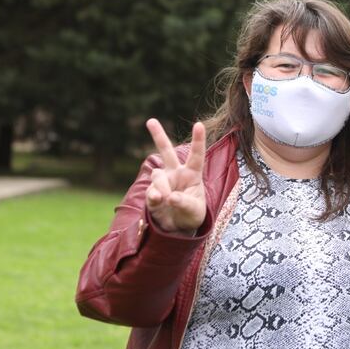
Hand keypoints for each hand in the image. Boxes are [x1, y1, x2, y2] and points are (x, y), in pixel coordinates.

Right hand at [144, 118, 206, 234]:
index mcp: (192, 174)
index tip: (198, 124)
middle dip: (158, 135)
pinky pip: (151, 190)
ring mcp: (163, 182)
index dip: (198, 140)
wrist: (178, 228)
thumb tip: (169, 197)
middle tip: (150, 120)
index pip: (196, 155)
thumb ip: (184, 203)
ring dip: (162, 187)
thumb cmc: (192, 214)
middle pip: (166, 151)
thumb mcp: (195, 210)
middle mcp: (176, 174)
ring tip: (166, 199)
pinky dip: (154, 196)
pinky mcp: (152, 192)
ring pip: (157, 175)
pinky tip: (158, 201)